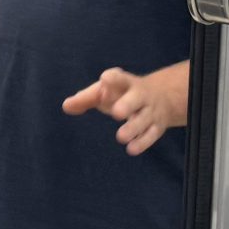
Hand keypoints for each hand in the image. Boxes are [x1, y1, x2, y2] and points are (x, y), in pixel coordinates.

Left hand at [63, 64, 189, 154]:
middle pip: (136, 99)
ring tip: (121, 137)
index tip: (105, 79)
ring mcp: (150, 111)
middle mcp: (140, 96)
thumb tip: (66, 106)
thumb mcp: (105, 91)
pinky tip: (131, 149)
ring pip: (144, 119)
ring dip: (133, 128)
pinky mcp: (156, 126)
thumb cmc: (123, 94)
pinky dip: (142, 142)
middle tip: (116, 113)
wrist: (163, 96)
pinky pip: (151, 135)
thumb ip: (85, 98)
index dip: (113, 78)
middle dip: (127, 105)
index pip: (120, 78)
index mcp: (125, 83)